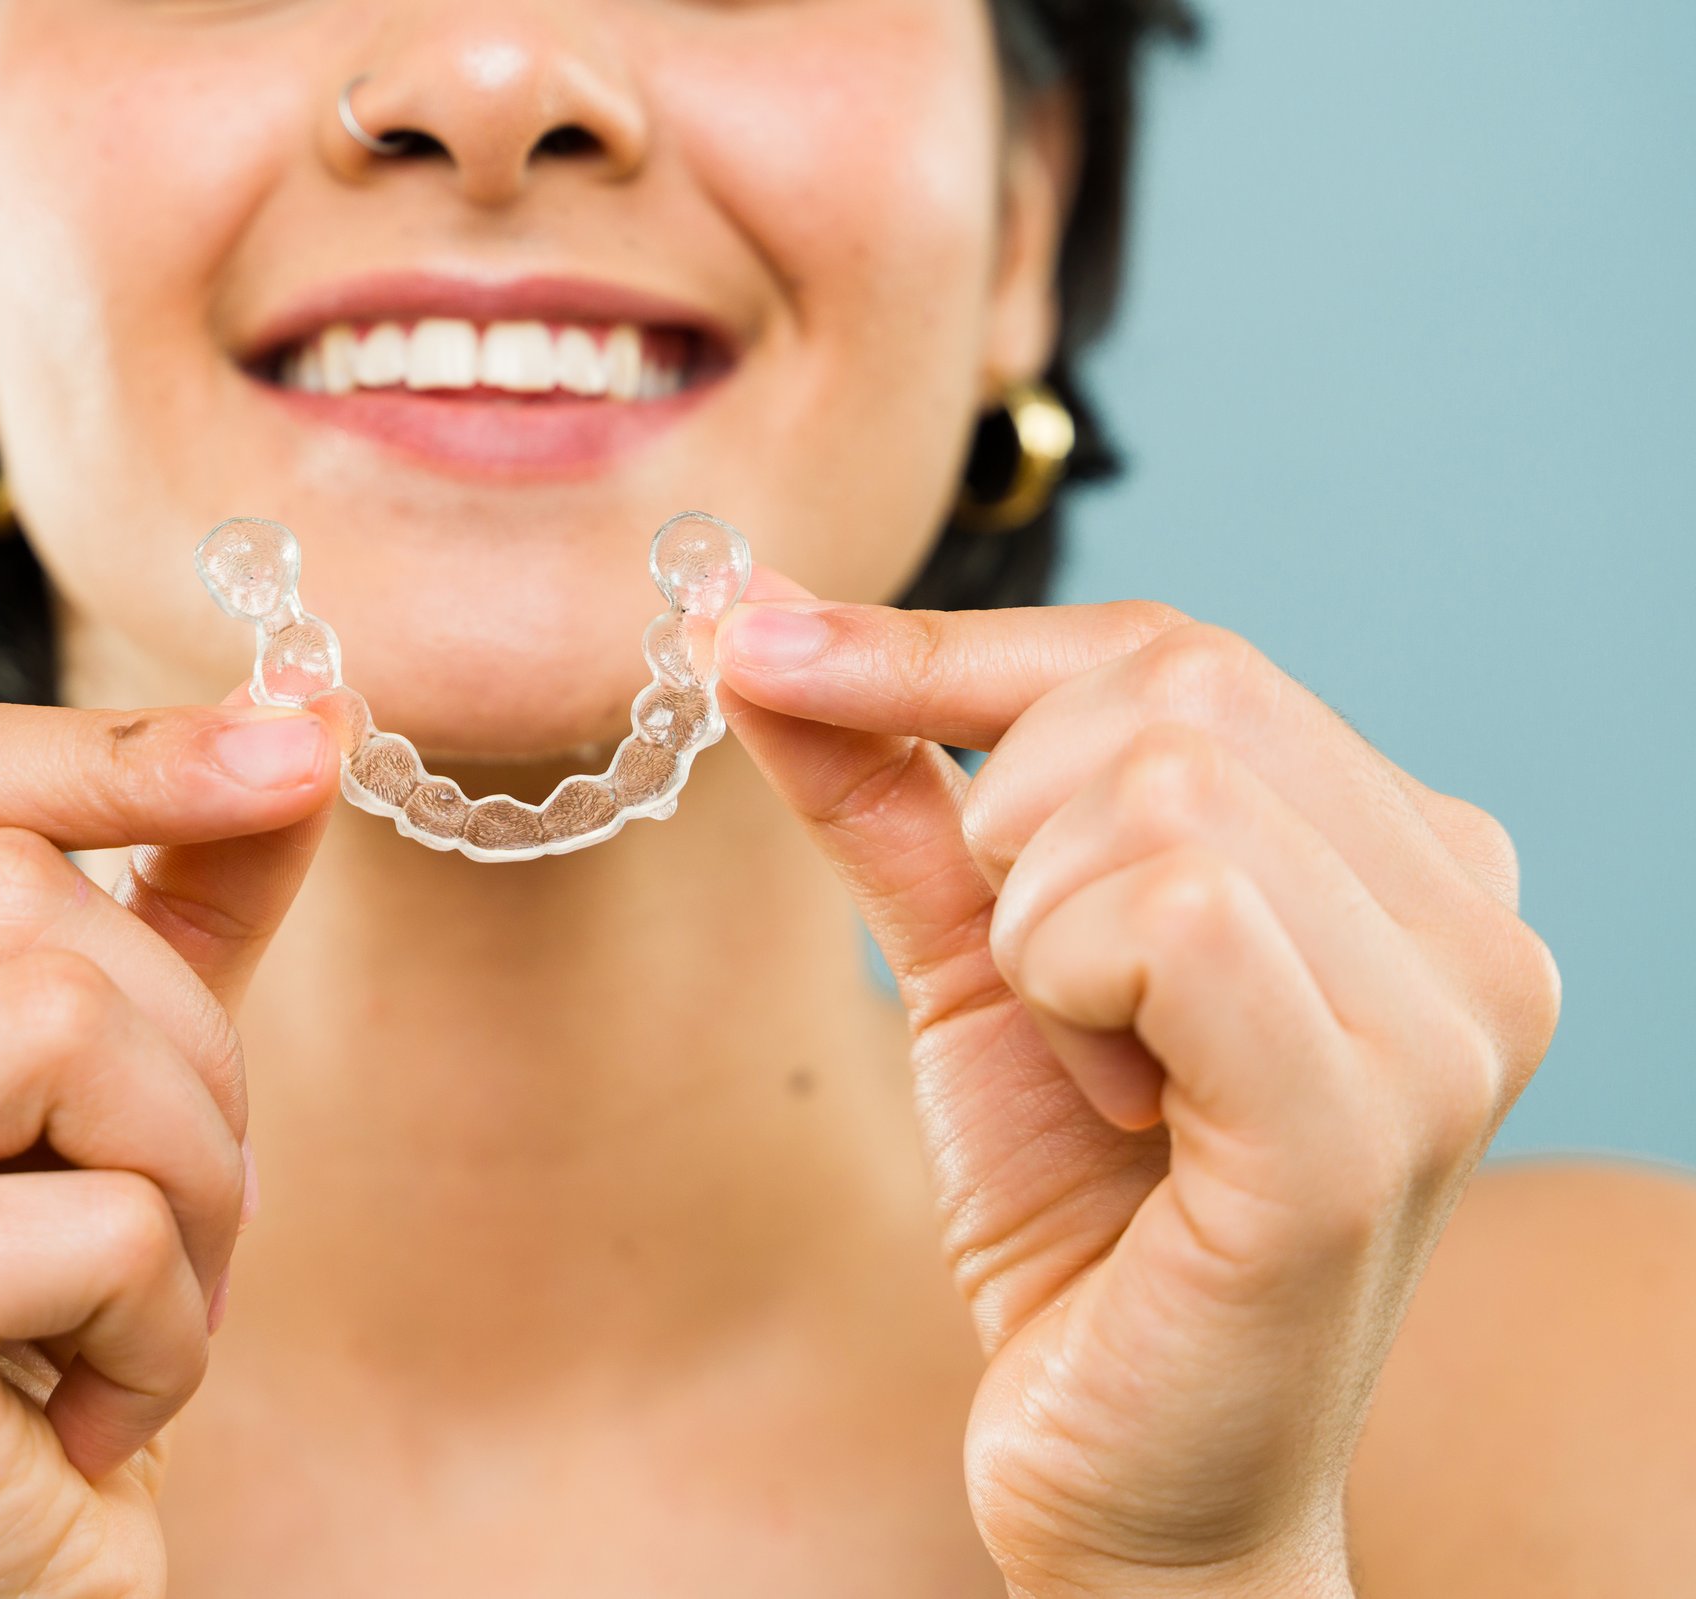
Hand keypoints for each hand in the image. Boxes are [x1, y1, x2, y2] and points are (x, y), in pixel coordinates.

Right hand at [0, 698, 337, 1598]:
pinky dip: (166, 1325)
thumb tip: (304, 715)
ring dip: (190, 1189)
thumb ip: (186, 890)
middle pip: (27, 901)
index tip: (304, 746)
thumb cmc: (42, 1314)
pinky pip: (98, 1221)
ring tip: (133, 1302)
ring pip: (65, 1025)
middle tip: (172, 1212)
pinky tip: (87, 1403)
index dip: (123, 749)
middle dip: (186, 1062)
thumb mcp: (123, 1069)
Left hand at [717, 583, 1559, 1597]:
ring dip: (1033, 927)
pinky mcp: (1365, 1123)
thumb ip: (895, 790)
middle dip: (1011, 817)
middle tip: (1037, 985)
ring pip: (1159, 788)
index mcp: (1403, 862)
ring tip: (1093, 1068)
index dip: (947, 644)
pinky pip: (1172, 912)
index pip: (1172, 653)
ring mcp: (1445, 1021)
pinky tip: (1112, 1103)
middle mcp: (1468, 920)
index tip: (762, 640)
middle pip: (1173, 687)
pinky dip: (1067, 983)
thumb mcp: (975, 960)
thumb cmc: (1078, 1216)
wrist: (1126, 1473)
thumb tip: (761, 630)